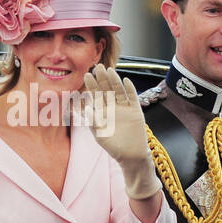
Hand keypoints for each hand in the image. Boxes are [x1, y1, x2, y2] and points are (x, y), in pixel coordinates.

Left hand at [82, 64, 159, 198]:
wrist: (130, 156)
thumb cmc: (113, 147)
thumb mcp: (99, 134)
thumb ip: (93, 120)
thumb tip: (85, 107)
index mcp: (103, 112)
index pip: (96, 95)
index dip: (92, 85)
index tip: (87, 75)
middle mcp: (113, 107)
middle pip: (107, 89)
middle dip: (102, 79)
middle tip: (97, 66)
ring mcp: (125, 108)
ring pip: (119, 91)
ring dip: (115, 81)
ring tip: (110, 70)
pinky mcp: (136, 111)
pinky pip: (133, 98)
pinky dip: (130, 90)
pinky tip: (126, 81)